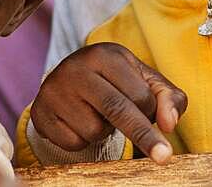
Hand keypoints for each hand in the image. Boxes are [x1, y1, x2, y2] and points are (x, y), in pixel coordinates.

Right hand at [30, 42, 186, 163]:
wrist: (68, 79)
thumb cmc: (115, 80)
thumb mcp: (143, 80)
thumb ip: (167, 97)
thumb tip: (169, 124)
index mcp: (104, 55)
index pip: (139, 94)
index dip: (151, 112)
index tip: (156, 119)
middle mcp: (75, 68)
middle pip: (116, 109)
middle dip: (143, 136)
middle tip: (164, 157)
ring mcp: (54, 90)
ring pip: (93, 130)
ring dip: (104, 131)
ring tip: (98, 113)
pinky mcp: (41, 113)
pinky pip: (73, 142)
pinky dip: (82, 139)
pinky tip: (79, 121)